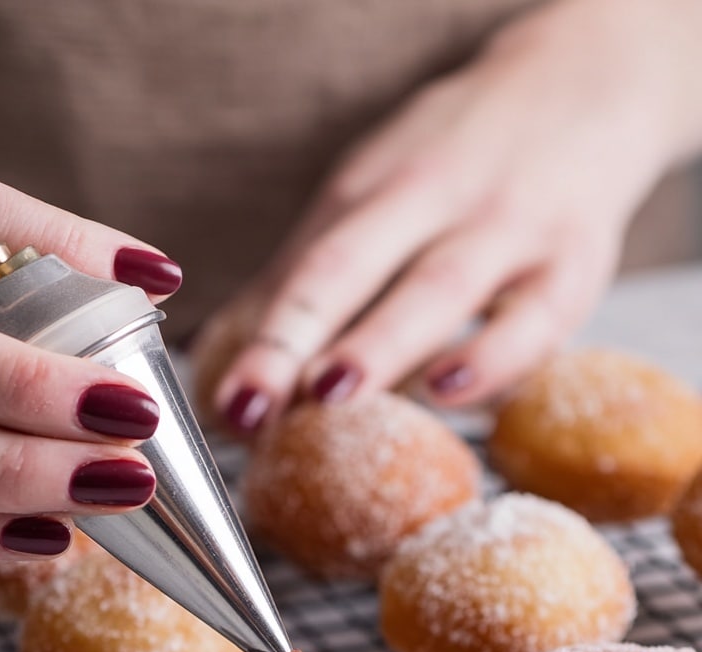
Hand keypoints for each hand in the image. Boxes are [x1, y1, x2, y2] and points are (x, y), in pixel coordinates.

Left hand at [200, 0, 701, 430]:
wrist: (591, 84)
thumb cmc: (461, 160)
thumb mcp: (377, 194)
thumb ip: (308, 274)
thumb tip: (224, 356)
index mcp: (374, 188)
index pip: (307, 266)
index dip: (261, 335)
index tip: (222, 401)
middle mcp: (436, 200)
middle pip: (351, 268)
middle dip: (293, 340)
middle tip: (249, 406)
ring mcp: (508, 229)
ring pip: (439, 289)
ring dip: (381, 345)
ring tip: (331, 393)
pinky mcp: (574, 266)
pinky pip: (534, 320)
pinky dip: (491, 357)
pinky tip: (447, 390)